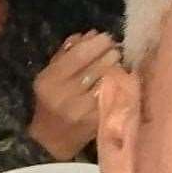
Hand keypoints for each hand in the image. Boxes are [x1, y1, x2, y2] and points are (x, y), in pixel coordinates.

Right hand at [27, 31, 122, 160]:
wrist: (52, 138)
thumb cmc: (52, 100)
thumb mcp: (51, 74)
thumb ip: (68, 52)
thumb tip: (90, 34)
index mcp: (49, 80)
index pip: (79, 55)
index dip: (97, 43)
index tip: (106, 37)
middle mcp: (65, 95)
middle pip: (98, 65)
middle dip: (111, 52)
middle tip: (116, 48)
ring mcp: (82, 109)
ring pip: (109, 79)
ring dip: (118, 66)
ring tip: (119, 61)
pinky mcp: (97, 119)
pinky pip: (115, 94)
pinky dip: (122, 83)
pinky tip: (122, 78)